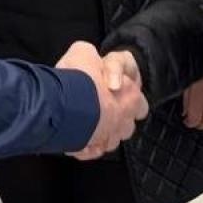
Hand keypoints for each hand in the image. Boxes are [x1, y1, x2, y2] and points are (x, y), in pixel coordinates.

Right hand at [57, 41, 147, 158]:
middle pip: (127, 126)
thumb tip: (88, 58)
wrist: (62, 102)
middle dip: (117, 120)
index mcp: (130, 97)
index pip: (140, 104)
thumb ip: (90, 56)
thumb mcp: (83, 51)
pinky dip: (86, 146)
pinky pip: (90, 151)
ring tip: (88, 123)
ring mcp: (106, 138)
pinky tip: (78, 138)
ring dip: (102, 134)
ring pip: (110, 141)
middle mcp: (122, 120)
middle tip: (102, 110)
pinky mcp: (88, 150)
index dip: (129, 99)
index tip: (117, 95)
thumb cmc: (79, 78)